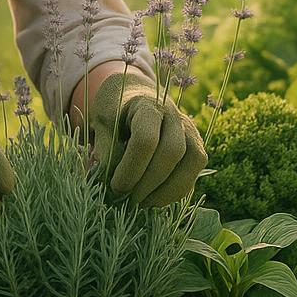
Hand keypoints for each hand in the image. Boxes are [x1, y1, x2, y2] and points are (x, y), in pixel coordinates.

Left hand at [86, 72, 206, 206]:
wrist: (134, 93)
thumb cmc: (114, 110)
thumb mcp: (100, 123)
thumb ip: (105, 149)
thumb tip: (112, 180)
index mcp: (146, 106)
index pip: (146, 139)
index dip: (131, 169)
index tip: (115, 187)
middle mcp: (173, 115)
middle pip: (173, 151)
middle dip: (150, 182)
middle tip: (129, 198)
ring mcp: (189, 129)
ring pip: (194, 161)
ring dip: (170, 190)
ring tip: (145, 203)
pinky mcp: (196, 144)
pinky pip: (195, 171)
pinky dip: (177, 190)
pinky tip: (155, 197)